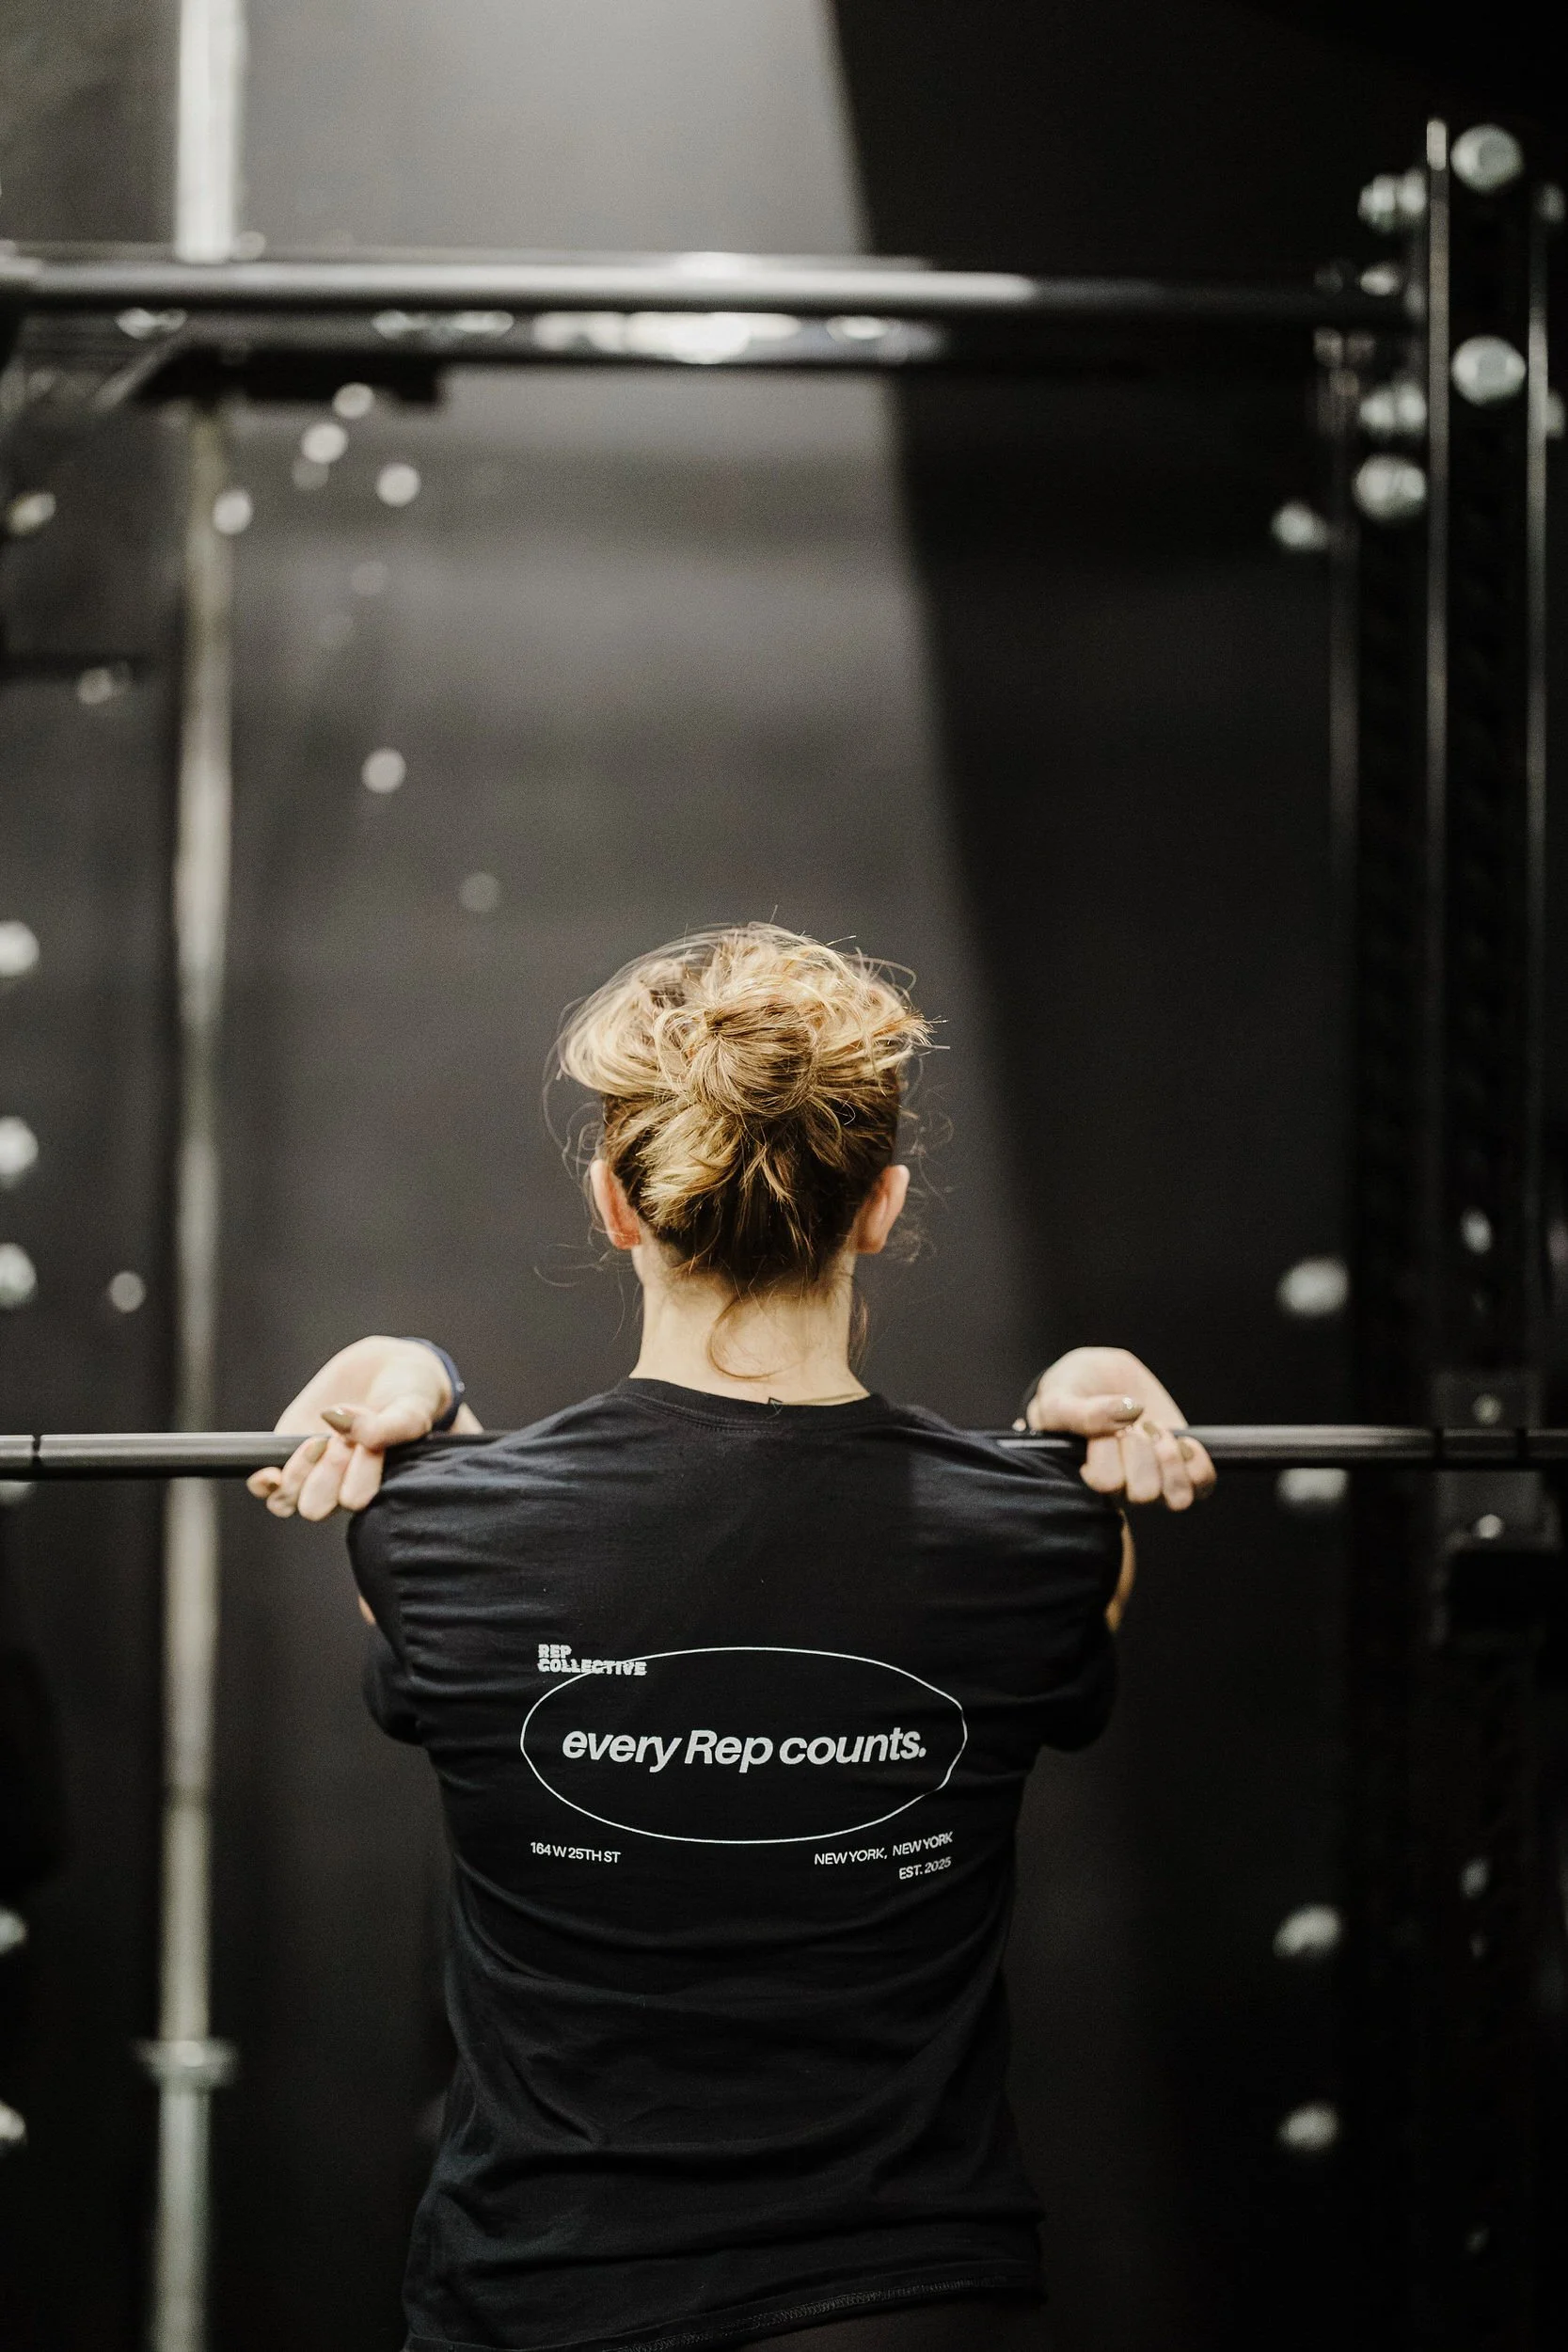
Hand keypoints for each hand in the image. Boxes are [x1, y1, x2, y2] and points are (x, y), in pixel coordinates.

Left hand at [245, 1336, 468, 1521]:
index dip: (356, 1473)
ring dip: (298, 1472)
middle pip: (316, 1507)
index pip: (354, 1500)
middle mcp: (340, 1485)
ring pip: (288, 1501)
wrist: (387, 1370)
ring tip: (319, 1439)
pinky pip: (266, 1486)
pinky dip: (263, 1482)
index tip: (367, 1442)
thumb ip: (386, 1427)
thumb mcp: (410, 1410)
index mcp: (373, 1484)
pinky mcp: (285, 1453)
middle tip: (342, 1440)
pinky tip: (270, 1470)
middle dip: (326, 1472)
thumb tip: (340, 1422)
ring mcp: (311, 1472)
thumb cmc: (407, 1397)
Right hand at [1018, 1346, 1215, 1511]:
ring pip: (1178, 1498)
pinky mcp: (1182, 1467)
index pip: (1107, 1482)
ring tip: (1155, 1431)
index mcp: (1091, 1478)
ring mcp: (1156, 1479)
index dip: (1109, 1450)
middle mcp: (1124, 1487)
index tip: (1103, 1428)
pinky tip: (1182, 1439)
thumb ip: (1081, 1413)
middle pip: (1144, 1494)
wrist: (1098, 1376)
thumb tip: (1129, 1411)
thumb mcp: (1059, 1398)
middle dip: (1141, 1450)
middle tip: (1131, 1428)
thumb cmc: (1071, 1392)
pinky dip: (1198, 1461)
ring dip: (1170, 1459)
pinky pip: (1203, 1484)